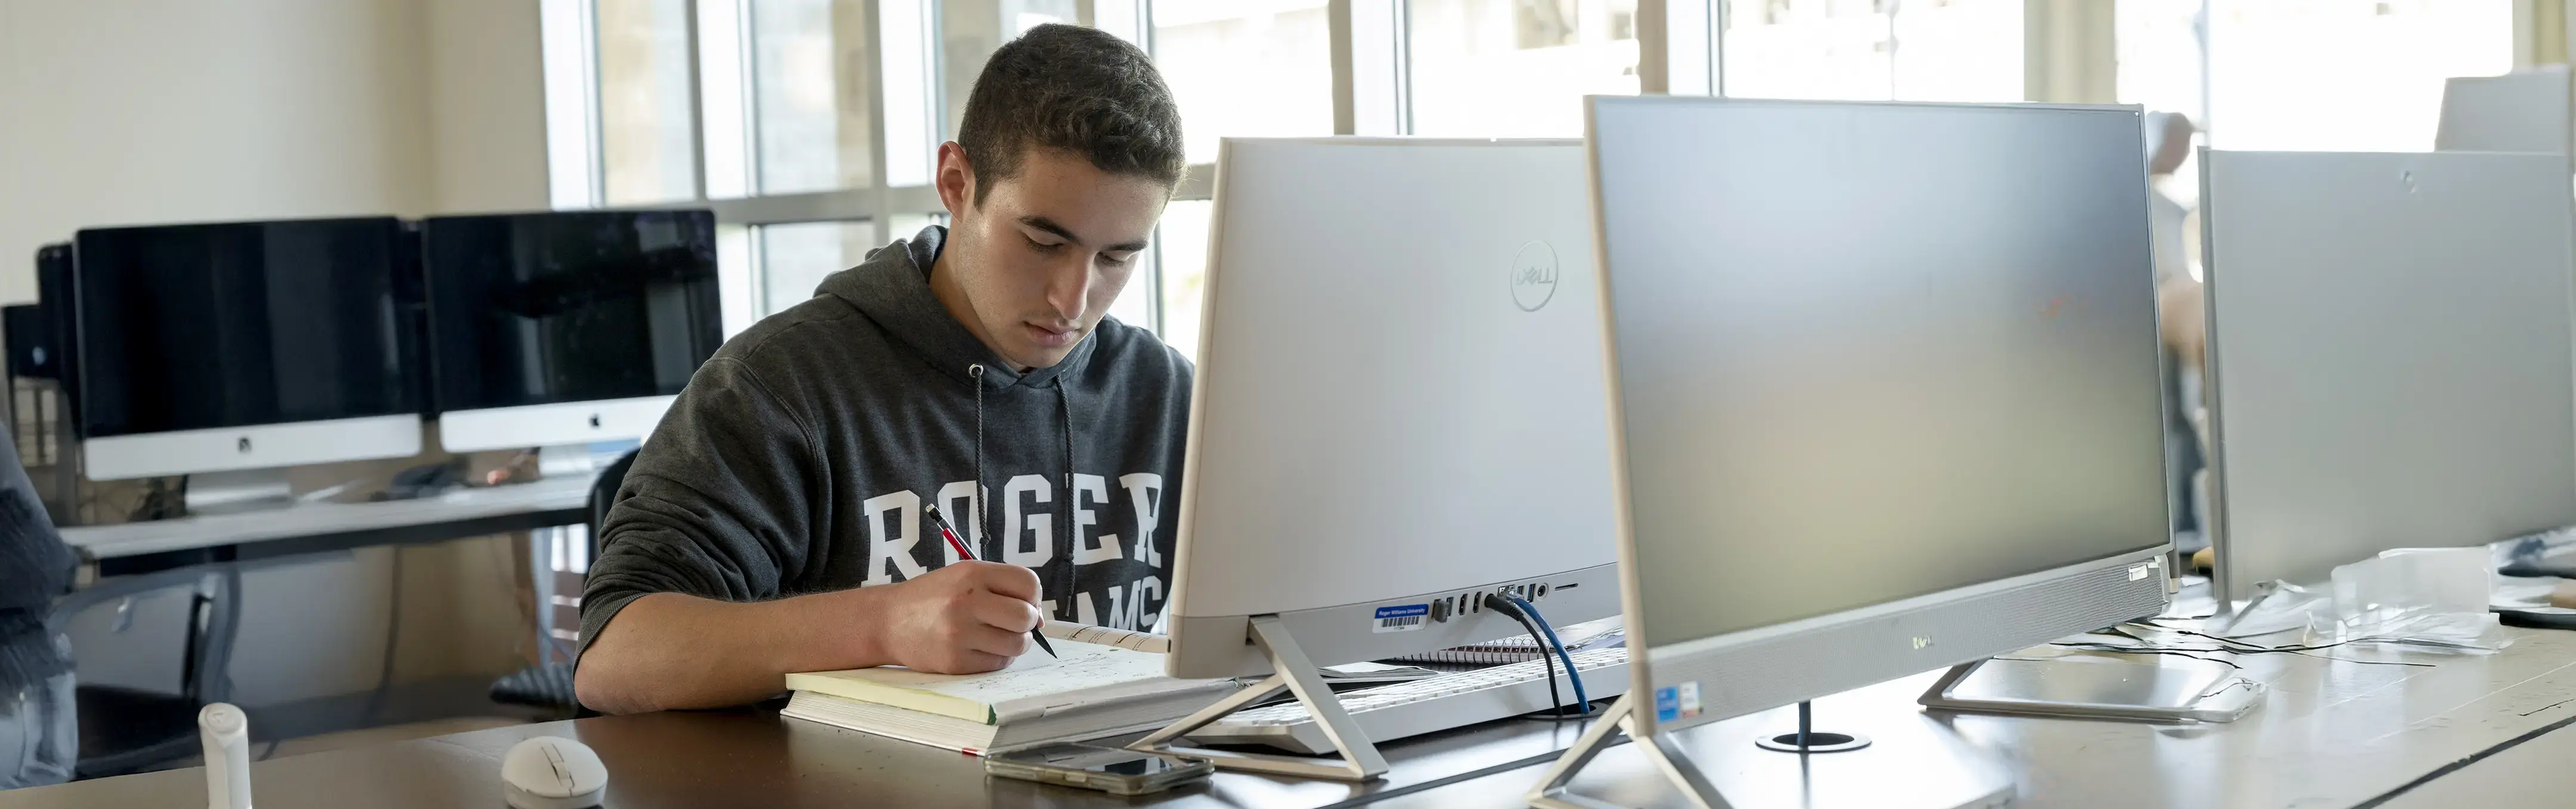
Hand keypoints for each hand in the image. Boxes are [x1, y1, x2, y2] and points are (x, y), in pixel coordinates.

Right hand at [870, 561, 1043, 673]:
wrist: (888, 621)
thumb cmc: (934, 598)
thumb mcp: (964, 577)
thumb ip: (1002, 589)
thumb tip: (1040, 620)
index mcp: (972, 574)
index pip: (1028, 584)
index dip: (1033, 597)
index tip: (1025, 603)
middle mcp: (966, 601)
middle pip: (1026, 616)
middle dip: (1028, 622)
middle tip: (1015, 624)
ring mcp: (960, 634)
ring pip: (1016, 644)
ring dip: (1016, 643)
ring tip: (999, 637)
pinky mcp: (955, 661)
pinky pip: (998, 664)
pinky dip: (998, 658)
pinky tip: (982, 648)